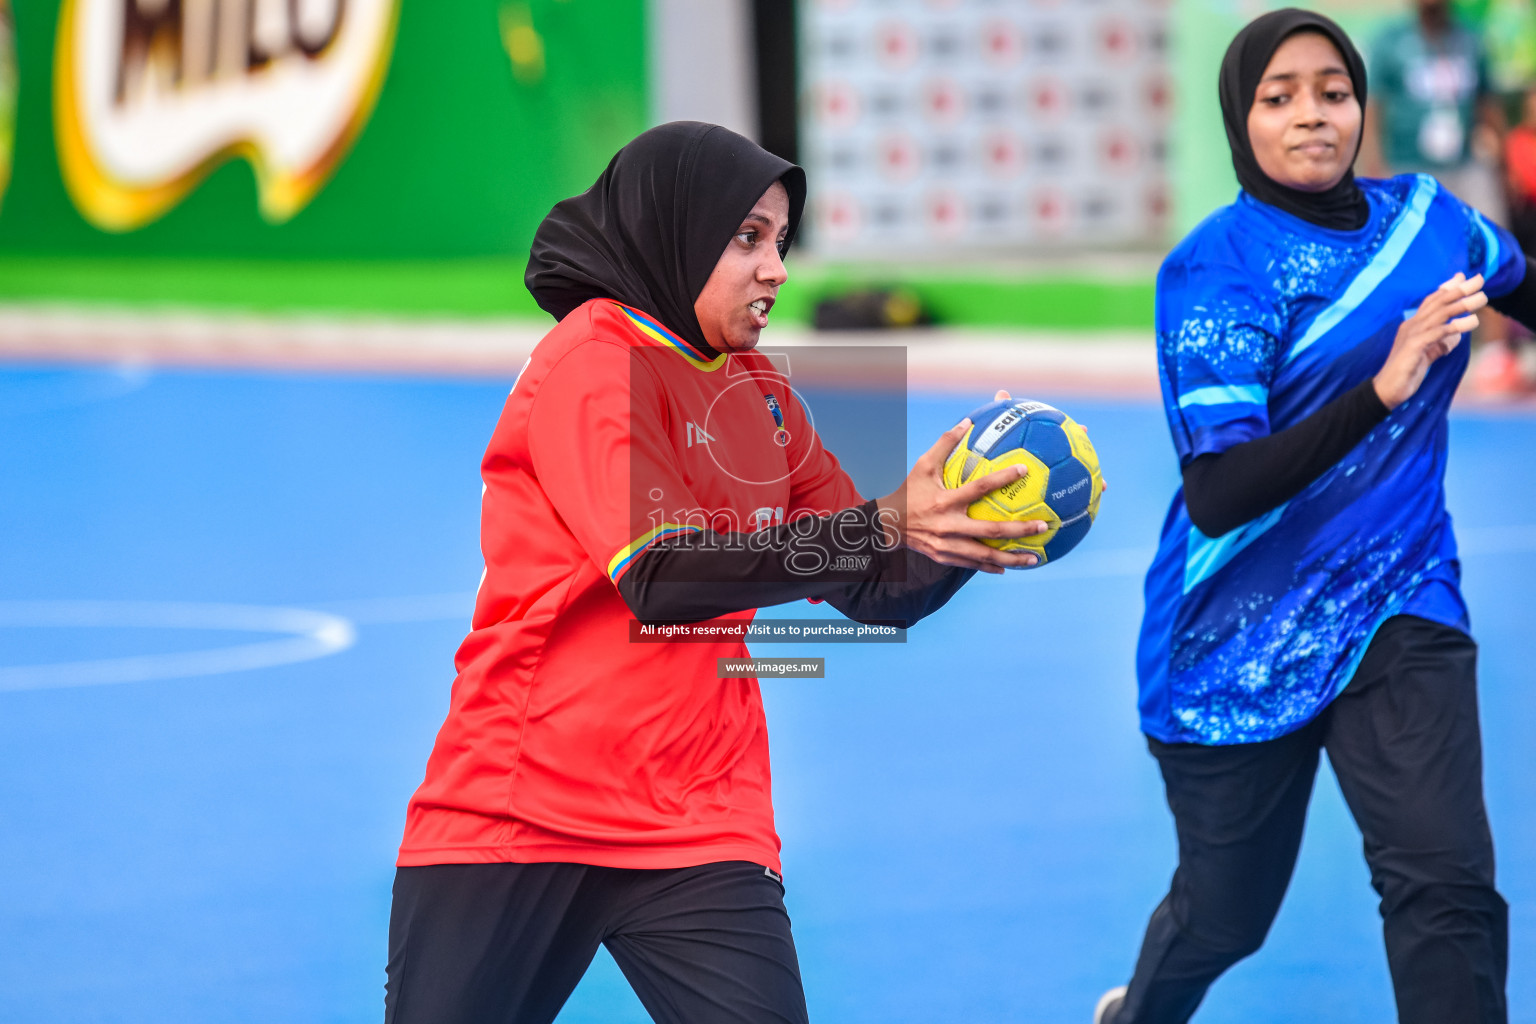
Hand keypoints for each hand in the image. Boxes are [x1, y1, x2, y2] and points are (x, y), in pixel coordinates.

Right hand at [874, 389, 1047, 573]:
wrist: (887, 525)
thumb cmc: (908, 491)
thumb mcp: (923, 465)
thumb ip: (945, 443)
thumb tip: (967, 421)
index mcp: (945, 501)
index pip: (979, 488)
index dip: (1002, 478)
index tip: (1024, 470)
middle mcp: (948, 525)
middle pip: (991, 531)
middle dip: (1020, 529)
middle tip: (1044, 526)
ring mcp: (947, 544)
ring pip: (985, 555)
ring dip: (1012, 557)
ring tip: (1035, 558)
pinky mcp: (945, 557)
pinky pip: (973, 564)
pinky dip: (991, 566)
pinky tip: (1009, 566)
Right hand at [1374, 273, 1485, 409]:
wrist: (1387, 390)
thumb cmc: (1407, 372)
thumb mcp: (1428, 354)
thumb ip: (1441, 342)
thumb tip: (1458, 334)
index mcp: (1413, 325)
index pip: (1431, 302)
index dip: (1448, 288)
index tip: (1464, 277)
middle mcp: (1411, 325)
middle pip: (1437, 302)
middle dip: (1459, 290)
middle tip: (1479, 280)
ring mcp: (1411, 335)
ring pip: (1439, 314)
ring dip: (1462, 304)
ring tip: (1482, 298)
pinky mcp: (1413, 347)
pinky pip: (1437, 333)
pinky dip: (1454, 326)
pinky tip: (1471, 323)